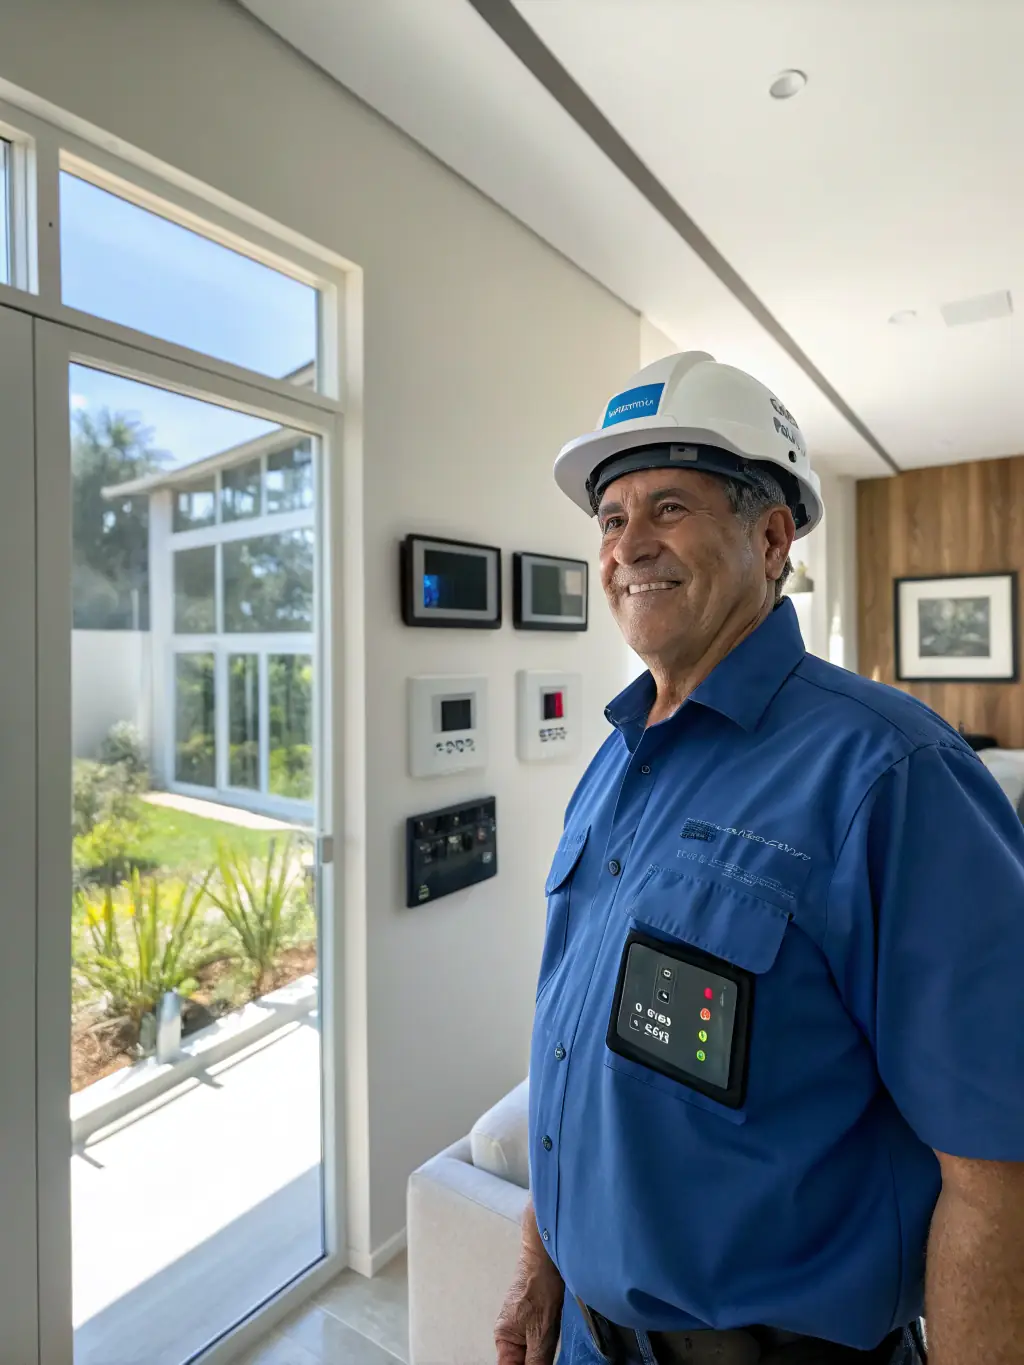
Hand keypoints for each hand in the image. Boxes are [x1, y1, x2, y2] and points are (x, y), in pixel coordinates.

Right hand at [495, 1207, 564, 1364]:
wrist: (546, 1257)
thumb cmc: (539, 1289)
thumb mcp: (540, 1332)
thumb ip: (536, 1361)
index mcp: (503, 1339)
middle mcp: (509, 1334)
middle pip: (521, 1362)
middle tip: (551, 1359)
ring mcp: (522, 1325)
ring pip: (532, 1353)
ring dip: (542, 1358)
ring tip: (554, 1351)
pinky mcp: (534, 1317)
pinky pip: (539, 1341)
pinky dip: (548, 1346)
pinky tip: (557, 1345)